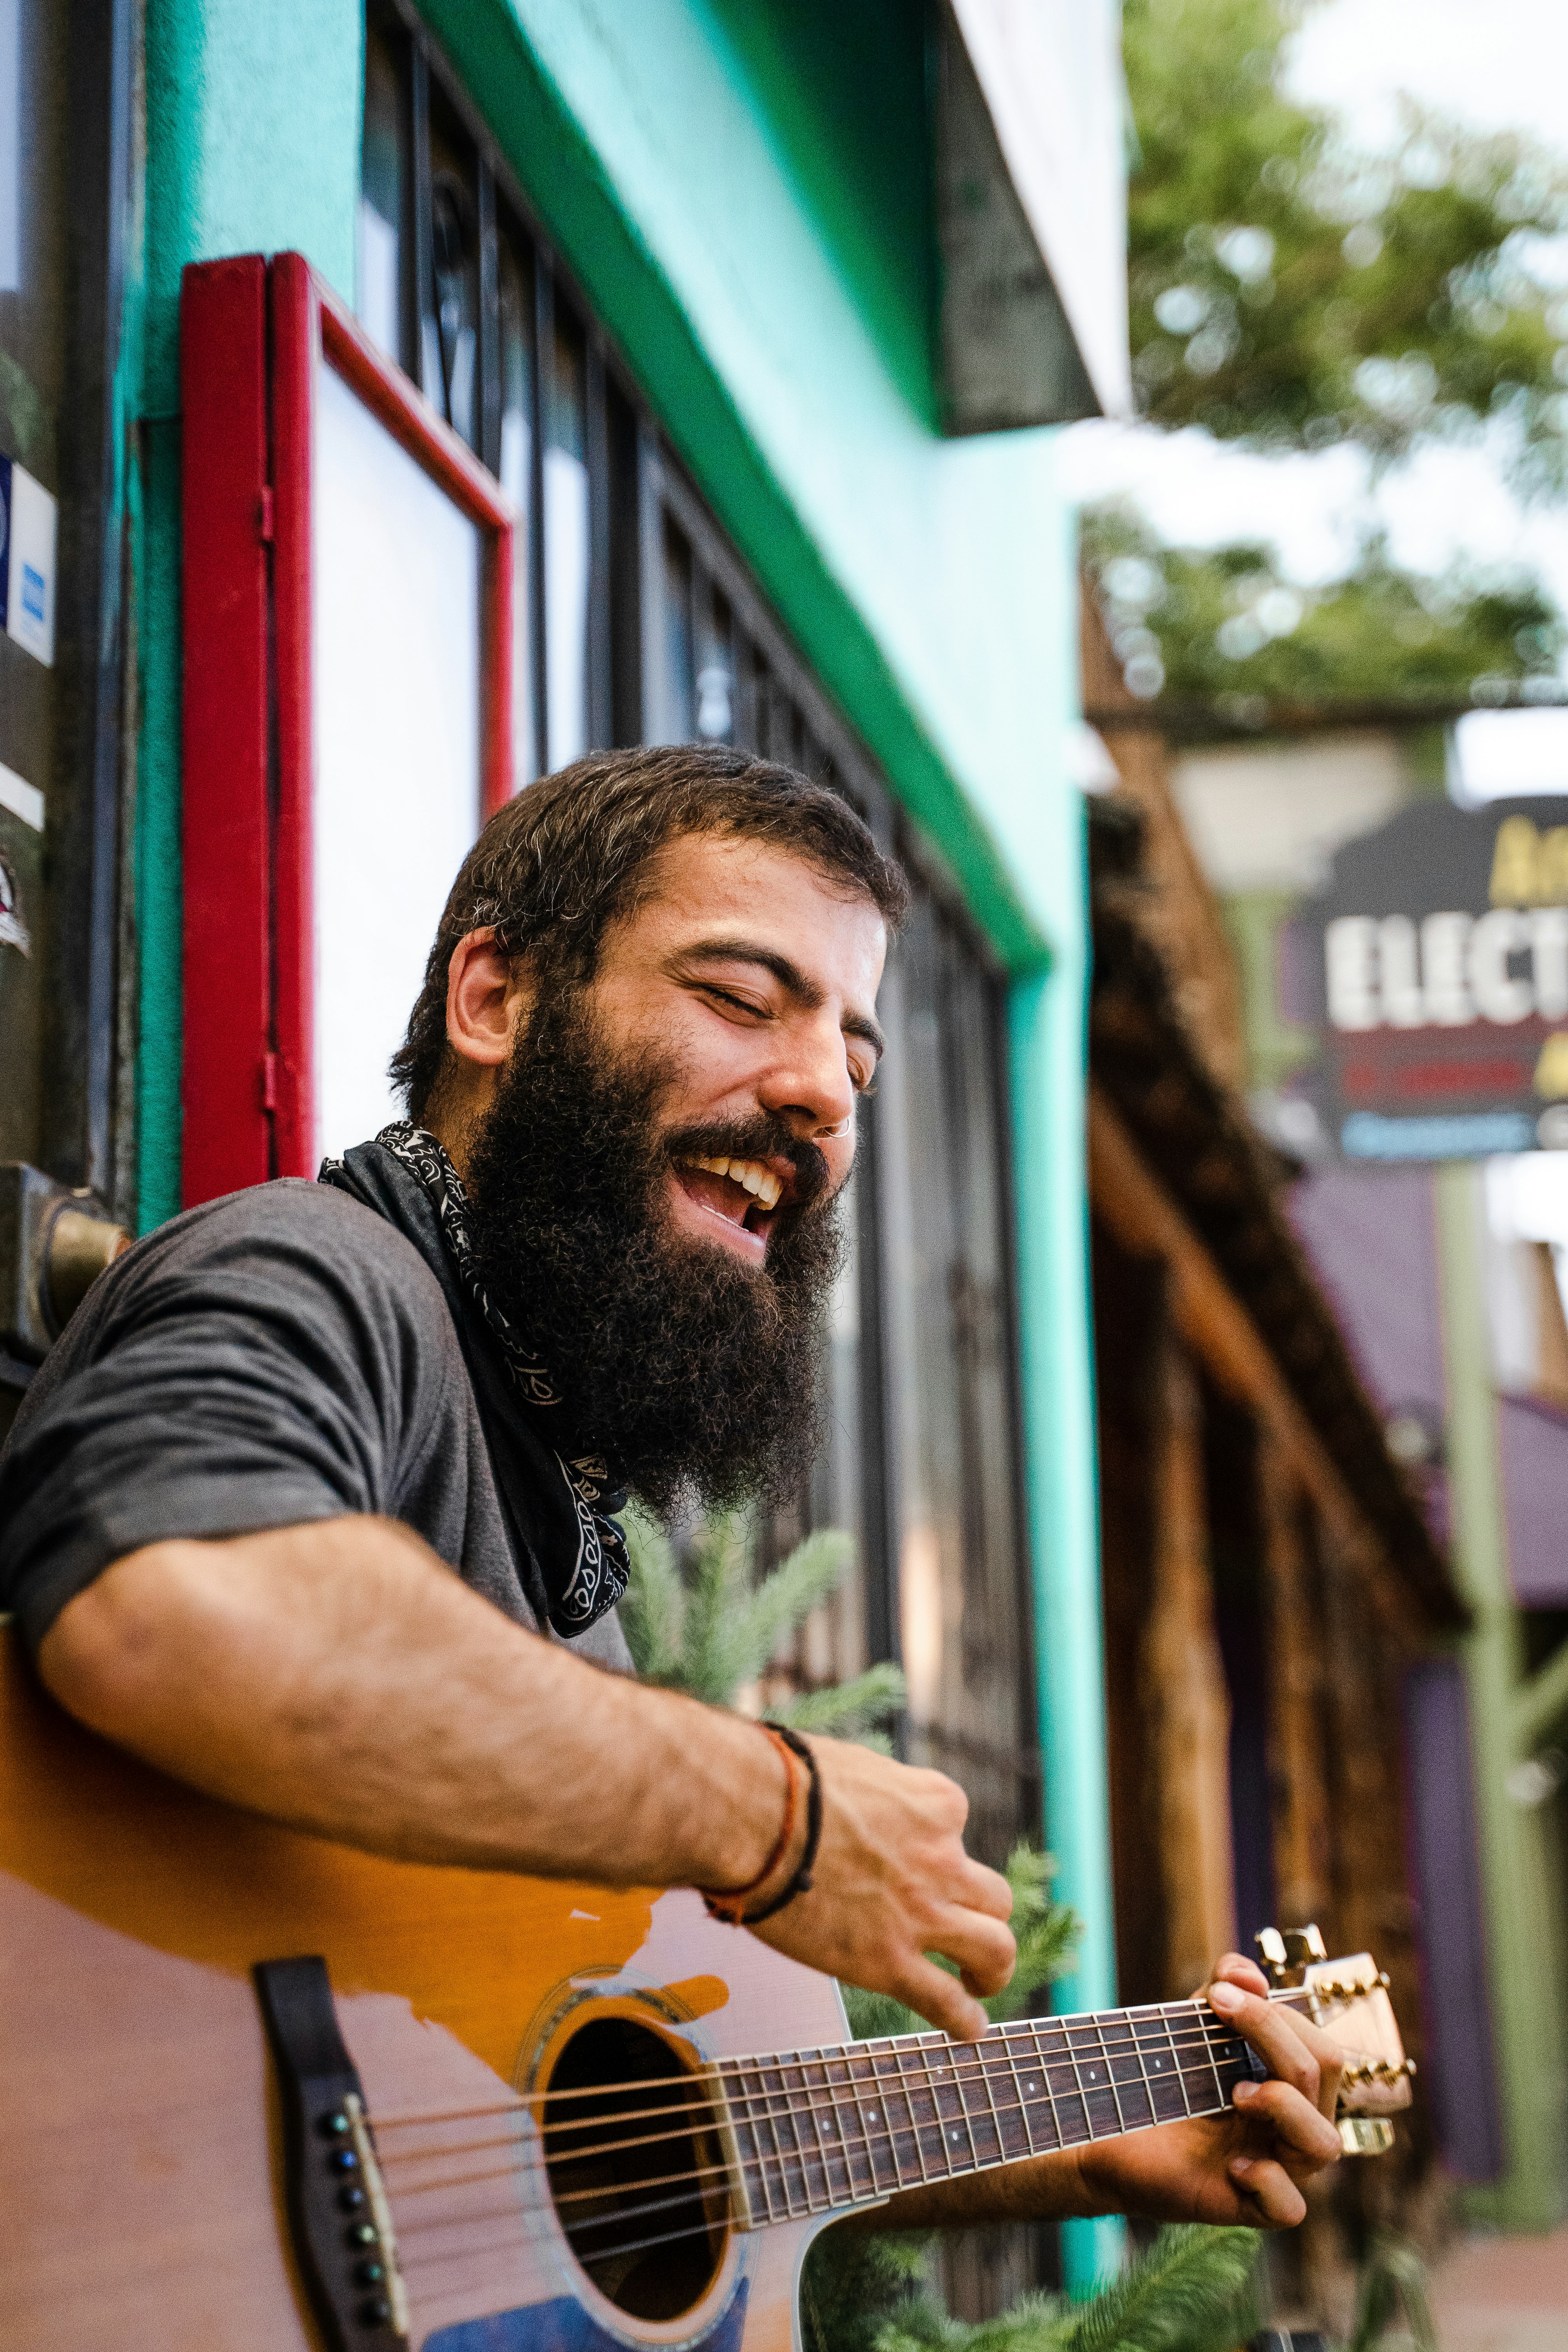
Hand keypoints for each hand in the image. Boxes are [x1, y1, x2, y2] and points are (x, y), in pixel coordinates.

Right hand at [747, 1733, 1015, 2040]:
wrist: (755, 1817)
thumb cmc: (786, 1780)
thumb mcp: (854, 1767)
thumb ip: (875, 1794)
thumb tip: (859, 1806)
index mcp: (935, 1805)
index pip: (954, 1828)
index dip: (928, 1844)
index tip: (900, 1854)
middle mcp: (941, 1860)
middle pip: (992, 1896)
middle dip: (983, 1913)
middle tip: (967, 1926)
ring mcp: (921, 1915)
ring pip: (994, 1948)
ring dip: (993, 1968)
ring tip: (980, 1981)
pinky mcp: (890, 1963)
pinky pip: (945, 2000)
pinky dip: (964, 2019)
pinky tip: (970, 2028)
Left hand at [1078, 1953, 1343, 2227]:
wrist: (1112, 2131)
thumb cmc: (1164, 2079)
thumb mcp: (1194, 2025)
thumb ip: (1224, 1989)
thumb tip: (1247, 1975)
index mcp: (1293, 2086)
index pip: (1320, 2048)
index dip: (1275, 2014)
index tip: (1217, 1994)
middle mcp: (1295, 2127)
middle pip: (1324, 2075)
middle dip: (1273, 2033)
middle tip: (1218, 2014)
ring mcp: (1277, 2168)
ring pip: (1325, 2142)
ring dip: (1284, 2105)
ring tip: (1236, 2093)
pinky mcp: (1248, 2206)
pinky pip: (1291, 2207)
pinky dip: (1268, 2180)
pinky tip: (1234, 2164)